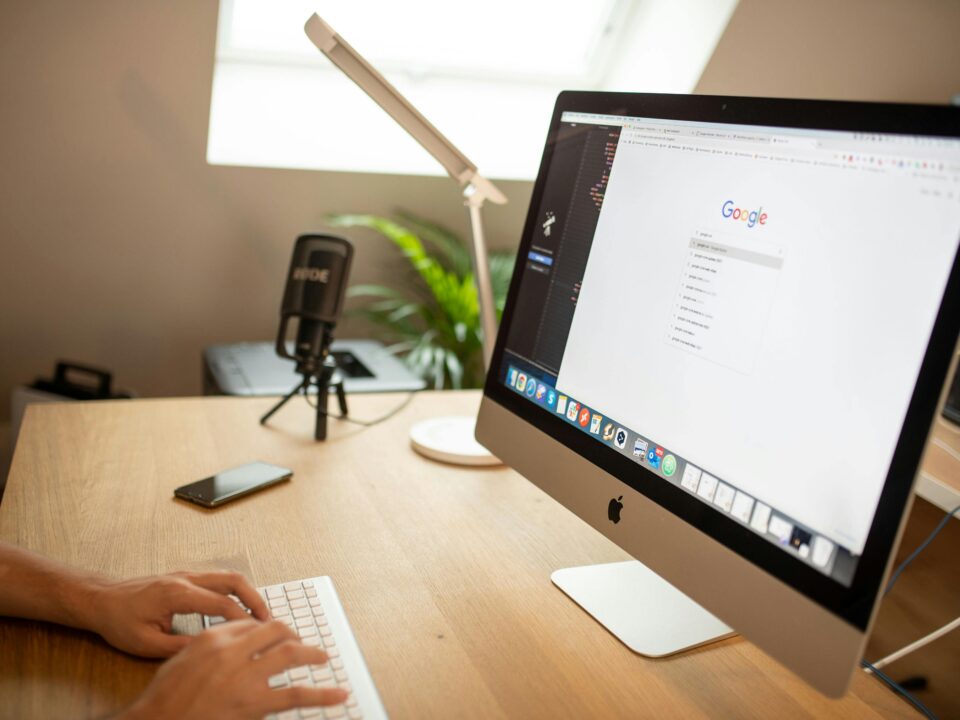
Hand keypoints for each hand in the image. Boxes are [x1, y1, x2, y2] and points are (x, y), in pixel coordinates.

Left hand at [82, 570, 269, 657]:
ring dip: (247, 592)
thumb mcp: (147, 643)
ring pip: (228, 576)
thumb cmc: (120, 621)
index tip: (259, 633)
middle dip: (255, 598)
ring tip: (259, 614)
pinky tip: (238, 606)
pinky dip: (234, 591)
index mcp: (178, 593)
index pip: (223, 604)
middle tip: (269, 619)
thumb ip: (181, 646)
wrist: (102, 599)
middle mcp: (187, 578)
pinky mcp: (185, 577)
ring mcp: (187, 574)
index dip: (244, 620)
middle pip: (233, 580)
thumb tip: (210, 650)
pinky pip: (218, 579)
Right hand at [120, 619, 347, 718]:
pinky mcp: (254, 704)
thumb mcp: (181, 660)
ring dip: (312, 654)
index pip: (250, 624)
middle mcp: (232, 651)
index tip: (275, 637)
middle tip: (302, 644)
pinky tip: (338, 694)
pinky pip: (295, 695)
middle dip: (292, 635)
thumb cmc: (163, 699)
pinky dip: (321, 694)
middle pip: (275, 630)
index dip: (267, 630)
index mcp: (212, 638)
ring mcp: (246, 677)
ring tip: (324, 657)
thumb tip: (235, 642)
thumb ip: (209, 646)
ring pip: (291, 655)